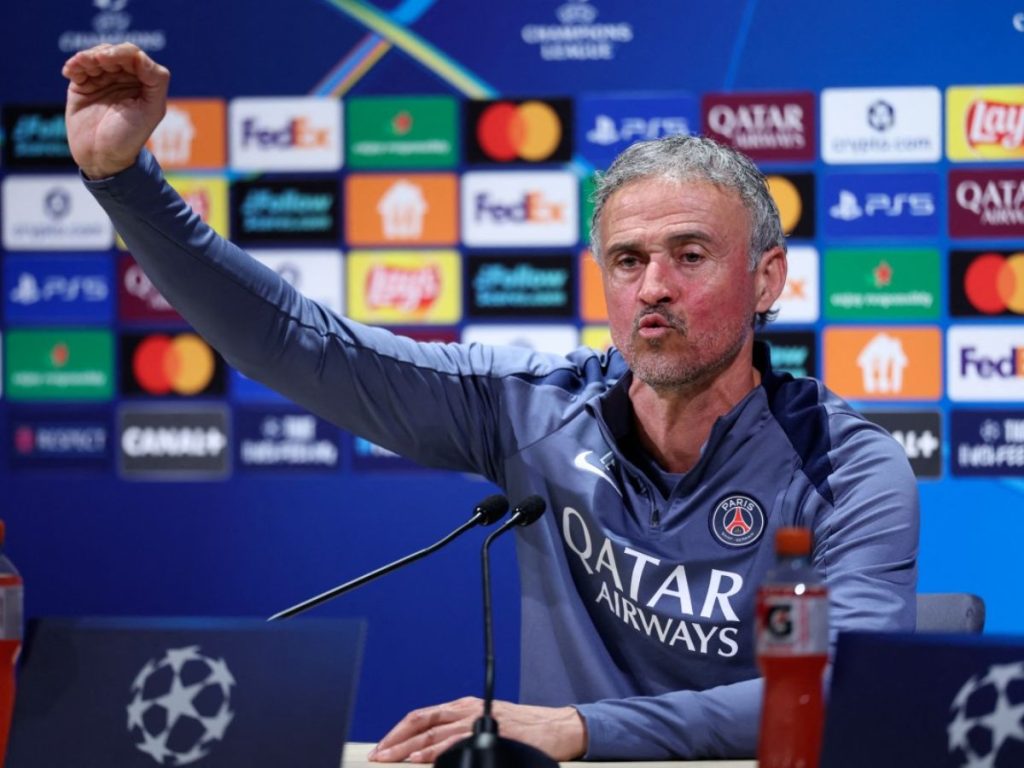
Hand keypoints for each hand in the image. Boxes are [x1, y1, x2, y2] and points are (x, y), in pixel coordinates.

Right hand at [61, 43, 169, 178]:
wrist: (102, 157)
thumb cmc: (131, 137)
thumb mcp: (151, 110)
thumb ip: (155, 81)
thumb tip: (141, 56)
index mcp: (145, 84)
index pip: (136, 58)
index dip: (124, 54)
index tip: (110, 60)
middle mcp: (125, 80)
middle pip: (115, 53)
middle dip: (105, 53)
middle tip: (97, 61)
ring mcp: (103, 81)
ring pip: (95, 56)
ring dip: (87, 57)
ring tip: (80, 65)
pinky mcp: (82, 86)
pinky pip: (78, 67)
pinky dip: (74, 65)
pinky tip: (70, 72)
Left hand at [368, 696, 586, 762]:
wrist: (555, 728)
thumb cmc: (522, 729)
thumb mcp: (486, 722)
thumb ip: (460, 731)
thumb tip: (430, 749)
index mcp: (463, 706)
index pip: (422, 716)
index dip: (399, 731)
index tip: (382, 746)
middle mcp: (466, 709)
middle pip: (422, 722)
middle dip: (396, 740)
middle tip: (377, 754)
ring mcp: (476, 720)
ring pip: (433, 733)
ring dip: (408, 748)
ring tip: (391, 759)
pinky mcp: (488, 732)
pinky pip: (454, 742)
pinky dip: (435, 752)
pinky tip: (422, 760)